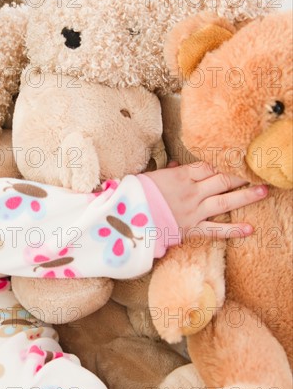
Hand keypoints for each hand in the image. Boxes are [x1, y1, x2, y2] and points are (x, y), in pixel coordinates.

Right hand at [145, 161, 266, 239]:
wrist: (126, 219)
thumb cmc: (134, 195)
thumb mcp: (150, 177)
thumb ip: (168, 172)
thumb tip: (177, 165)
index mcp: (180, 176)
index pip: (208, 165)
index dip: (224, 161)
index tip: (237, 158)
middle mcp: (191, 192)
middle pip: (222, 179)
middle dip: (242, 174)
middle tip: (259, 170)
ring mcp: (193, 211)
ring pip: (225, 201)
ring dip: (245, 196)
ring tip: (263, 190)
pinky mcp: (191, 229)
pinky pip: (215, 230)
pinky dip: (233, 230)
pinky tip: (250, 229)